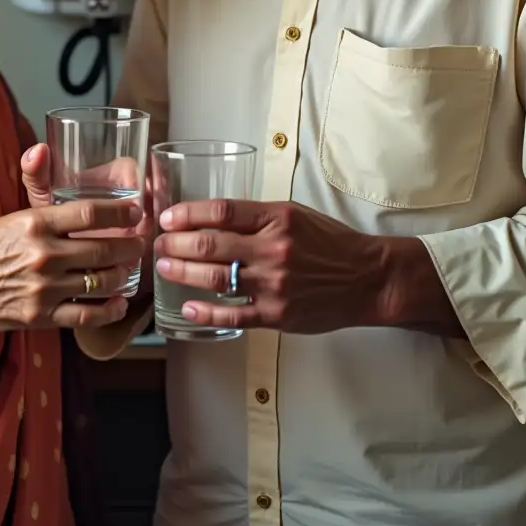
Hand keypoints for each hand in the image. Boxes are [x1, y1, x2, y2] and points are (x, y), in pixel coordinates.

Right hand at [0, 199, 145, 332]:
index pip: (90, 213)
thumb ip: (35, 187)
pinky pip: (87, 315)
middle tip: (140, 243)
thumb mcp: (8, 214)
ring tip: (129, 269)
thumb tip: (42, 147)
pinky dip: (109, 309)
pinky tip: (118, 302)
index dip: (121, 212)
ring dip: (123, 275)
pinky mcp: (41, 316)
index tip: (136, 211)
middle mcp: (43, 254)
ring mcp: (44, 288)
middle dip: (130, 246)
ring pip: (101, 282)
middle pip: (104, 249)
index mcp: (35, 223)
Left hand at [154, 199, 392, 332]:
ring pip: (215, 278)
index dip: (188, 214)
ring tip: (164, 267)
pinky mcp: (278, 314)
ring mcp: (275, 283)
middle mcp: (274, 248)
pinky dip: (205, 312)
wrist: (368, 278)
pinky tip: (187, 308)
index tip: (168, 218)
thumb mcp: (296, 215)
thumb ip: (257, 216)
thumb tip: (212, 217)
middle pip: (211, 244)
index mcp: (278, 218)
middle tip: (158, 243)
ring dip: (183, 272)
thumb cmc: (330, 244)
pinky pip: (233, 313)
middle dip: (176, 244)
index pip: (222, 211)